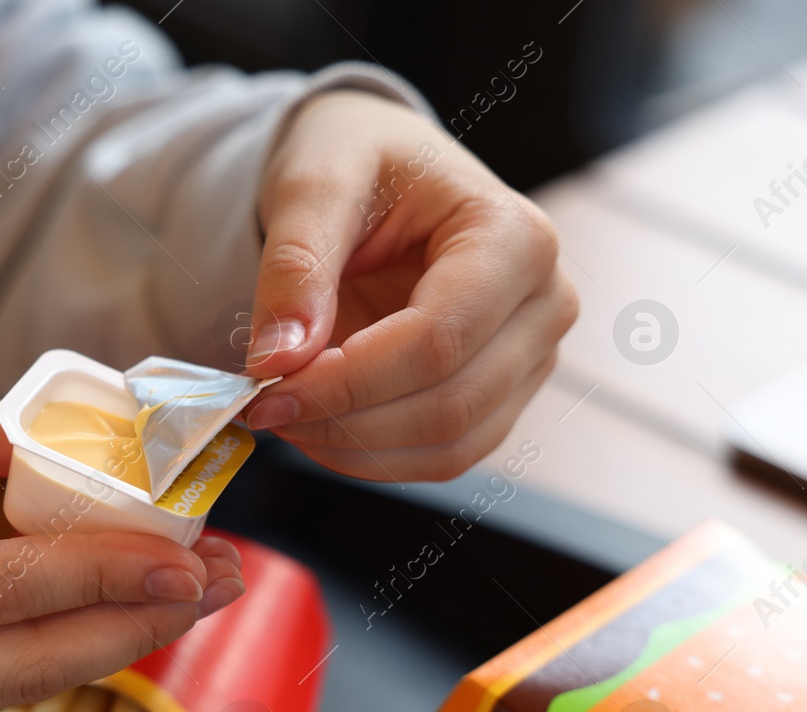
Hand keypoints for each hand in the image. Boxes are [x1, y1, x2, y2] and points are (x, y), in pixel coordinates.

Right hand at [0, 404, 243, 711]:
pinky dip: (53, 654)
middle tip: (221, 580)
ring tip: (185, 598)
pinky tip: (109, 617)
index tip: (184, 554)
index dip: (98, 574)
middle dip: (133, 625)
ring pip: (13, 686)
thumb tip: (62, 428)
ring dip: (107, 646)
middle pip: (25, 662)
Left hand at [241, 90, 577, 480]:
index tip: (266, 387)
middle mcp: (545, 303)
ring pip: (449, 445)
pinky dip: (371, 457)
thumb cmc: (358, 159)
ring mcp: (531, 358)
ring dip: (353, 448)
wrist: (379, 172)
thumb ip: (295, 265)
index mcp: (515, 237)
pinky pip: (443, 457)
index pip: (437, 339)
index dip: (347, 380)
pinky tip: (316, 427)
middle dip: (343, 420)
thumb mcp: (314, 182)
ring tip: (283, 415)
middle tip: (261, 407)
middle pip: (448, 404)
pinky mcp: (501, 397)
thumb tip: (277, 359)